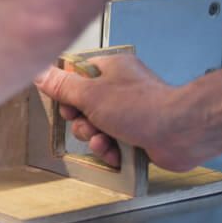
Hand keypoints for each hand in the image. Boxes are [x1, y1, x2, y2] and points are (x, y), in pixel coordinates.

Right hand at [35, 53, 198, 170]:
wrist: (182, 132)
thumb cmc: (141, 107)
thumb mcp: (91, 95)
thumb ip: (62, 85)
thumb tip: (39, 72)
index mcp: (110, 69)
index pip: (76, 76)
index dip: (66, 94)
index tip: (67, 105)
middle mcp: (121, 88)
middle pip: (83, 106)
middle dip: (81, 122)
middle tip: (88, 124)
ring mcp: (130, 111)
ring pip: (96, 127)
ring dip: (95, 138)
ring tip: (104, 141)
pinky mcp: (138, 133)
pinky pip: (112, 142)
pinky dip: (110, 149)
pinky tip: (115, 152)